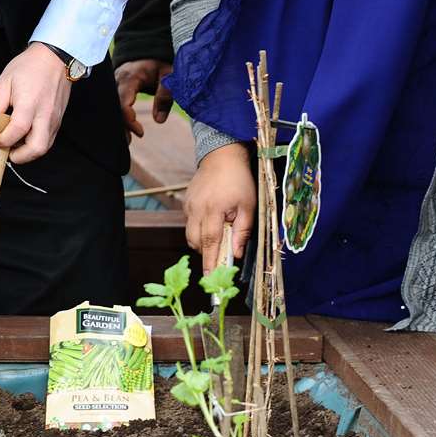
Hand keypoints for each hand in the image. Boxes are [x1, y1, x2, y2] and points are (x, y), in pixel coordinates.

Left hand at [0, 44, 72, 165]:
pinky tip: (25, 135)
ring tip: (14, 142)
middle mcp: (45, 115)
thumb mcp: (4, 82)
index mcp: (30, 103)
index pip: (16, 131)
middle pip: (37, 148)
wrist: (55, 58)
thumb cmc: (29, 67)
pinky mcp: (59, 120)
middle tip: (7, 150)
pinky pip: (48, 139)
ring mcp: (55, 119)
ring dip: (28, 151)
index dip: (2, 140)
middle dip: (20, 156)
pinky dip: (35, 143)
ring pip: (44, 147)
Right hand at [115, 58, 174, 139]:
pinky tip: (124, 130)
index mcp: (129, 78)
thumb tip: (159, 120)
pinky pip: (114, 103)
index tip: (141, 133)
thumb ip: (165, 95)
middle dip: (120, 126)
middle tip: (128, 143)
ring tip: (126, 141)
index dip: (129, 120)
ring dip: (118, 123)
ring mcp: (113, 84)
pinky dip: (118, 116)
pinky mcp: (114, 87)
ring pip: (112, 106)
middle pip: (113, 107)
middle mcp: (116, 81)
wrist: (147, 48)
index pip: (122, 103)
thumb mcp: (168, 75)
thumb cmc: (159, 61)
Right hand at [184, 142, 254, 276]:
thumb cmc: (239, 180)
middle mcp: (196, 209)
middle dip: (207, 254)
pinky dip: (200, 230)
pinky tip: (213, 222)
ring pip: (190, 235)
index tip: (210, 279)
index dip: (211, 262)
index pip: (210, 242)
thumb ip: (242, 231)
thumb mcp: (249, 206)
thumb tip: (235, 254)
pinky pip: (190, 224)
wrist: (221, 156)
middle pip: (196, 242)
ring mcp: (189, 206)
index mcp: (214, 210)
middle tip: (221, 258)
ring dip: (203, 242)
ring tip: (219, 236)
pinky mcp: (186, 203)